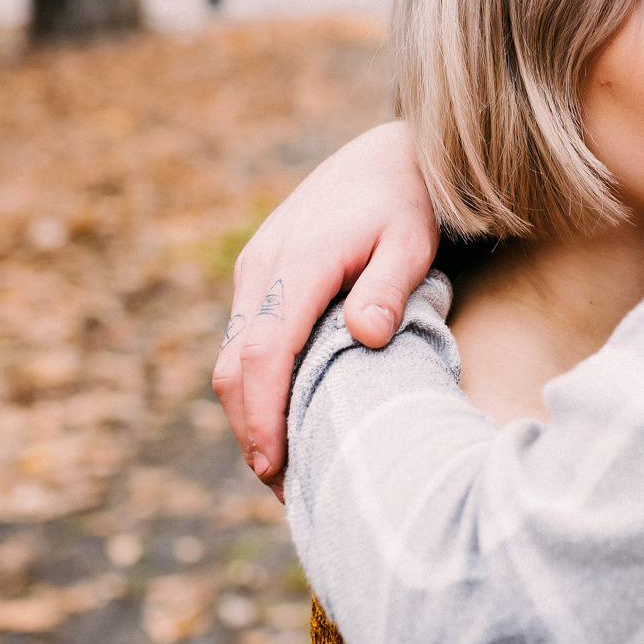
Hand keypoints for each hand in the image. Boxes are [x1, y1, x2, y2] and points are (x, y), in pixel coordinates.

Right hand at [212, 120, 438, 496]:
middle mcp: (264, 267)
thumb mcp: (413, 239)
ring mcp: (255, 270)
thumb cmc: (409, 203)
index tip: (277, 465)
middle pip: (234, 364)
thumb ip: (390, 286)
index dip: (264, 414)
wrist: (385, 157)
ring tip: (286, 465)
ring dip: (248, 412)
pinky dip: (252, 385)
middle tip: (284, 486)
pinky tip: (284, 416)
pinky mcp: (258, 276)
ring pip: (230, 356)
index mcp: (299, 261)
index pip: (264, 352)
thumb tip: (366, 336)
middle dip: (251, 429)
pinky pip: (242, 340)